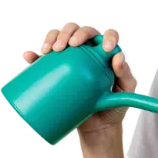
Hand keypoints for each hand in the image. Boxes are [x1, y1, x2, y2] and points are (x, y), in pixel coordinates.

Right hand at [20, 21, 138, 134]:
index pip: (107, 34)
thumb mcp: (126, 91)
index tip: (105, 48)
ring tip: (52, 50)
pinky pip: (42, 59)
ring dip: (53, 37)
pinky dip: (34, 55)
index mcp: (107, 52)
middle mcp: (88, 51)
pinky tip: (31, 57)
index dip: (106, 36)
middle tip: (69, 45)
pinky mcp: (55, 71)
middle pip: (79, 30)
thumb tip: (117, 56)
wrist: (98, 126)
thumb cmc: (115, 106)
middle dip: (72, 32)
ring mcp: (69, 59)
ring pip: (60, 37)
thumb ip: (126, 74)